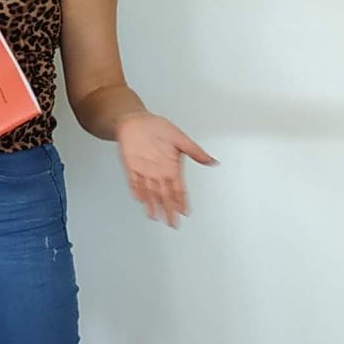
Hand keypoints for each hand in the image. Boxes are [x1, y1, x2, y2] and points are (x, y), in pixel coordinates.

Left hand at [115, 112, 215, 227]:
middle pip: (165, 195)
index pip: (178, 189)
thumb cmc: (157, 127)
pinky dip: (137, 190)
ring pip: (150, 192)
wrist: (136, 120)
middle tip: (172, 223)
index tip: (185, 212)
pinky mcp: (131, 166)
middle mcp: (159, 172)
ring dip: (153, 205)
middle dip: (169, 210)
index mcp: (172, 167)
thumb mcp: (180, 139)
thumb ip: (195, 152)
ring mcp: (144, 170)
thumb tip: (213, 161)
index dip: (181, 201)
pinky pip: (134, 181)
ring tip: (156, 217)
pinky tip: (141, 200)